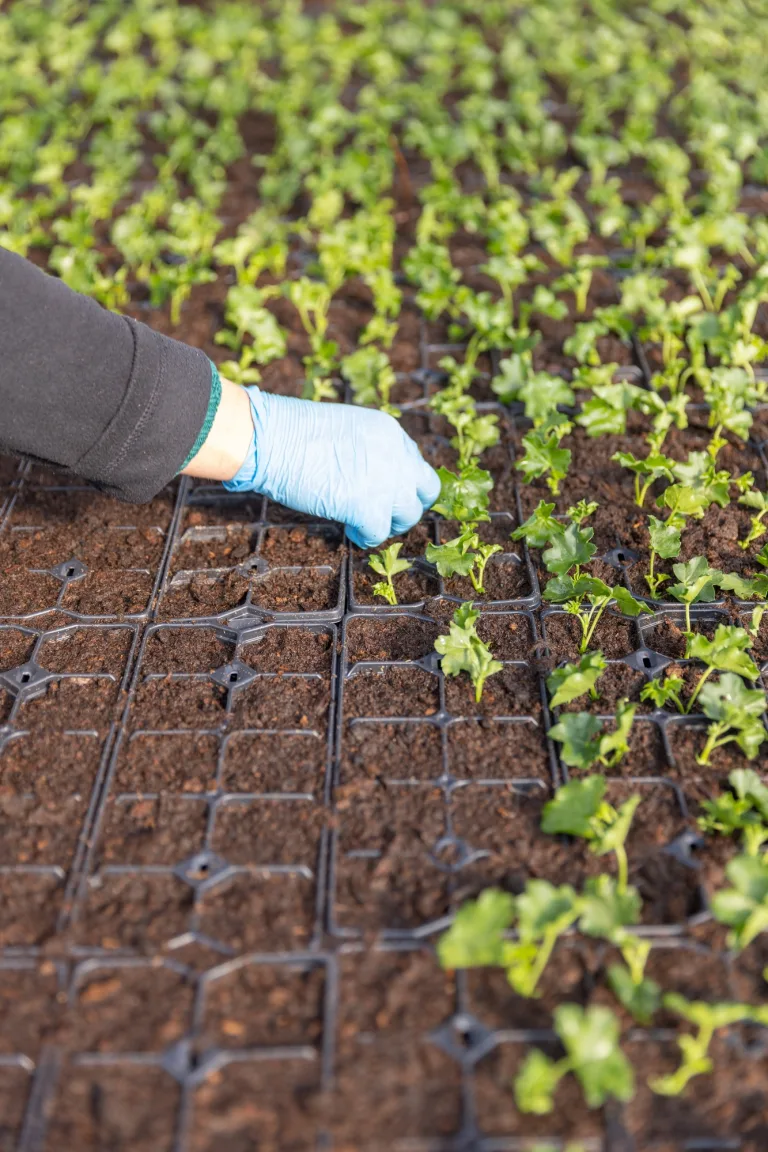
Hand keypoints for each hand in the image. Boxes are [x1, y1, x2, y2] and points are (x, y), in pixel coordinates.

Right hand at [224, 386, 440, 547]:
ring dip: (388, 523)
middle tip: (383, 511)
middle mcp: (397, 456)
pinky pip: (380, 534)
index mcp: (391, 432)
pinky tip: (351, 532)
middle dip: (406, 504)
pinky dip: (366, 537)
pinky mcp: (369, 508)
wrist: (273, 439)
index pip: (414, 461)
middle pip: (425, 490)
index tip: (383, 488)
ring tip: (364, 523)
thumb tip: (368, 475)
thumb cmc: (293, 432)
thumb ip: (367, 450)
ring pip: (409, 515)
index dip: (400, 479)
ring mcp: (387, 483)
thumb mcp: (346, 429)